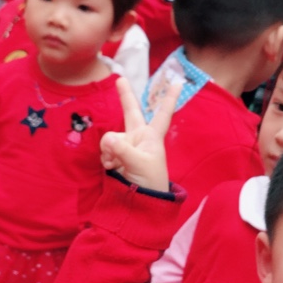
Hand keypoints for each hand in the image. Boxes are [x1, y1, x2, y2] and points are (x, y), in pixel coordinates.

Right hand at [99, 74, 179, 192]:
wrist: (141, 203)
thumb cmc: (150, 182)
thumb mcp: (140, 165)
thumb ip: (123, 150)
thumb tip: (107, 139)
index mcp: (152, 136)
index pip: (162, 114)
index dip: (169, 98)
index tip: (178, 82)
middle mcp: (138, 137)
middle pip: (131, 113)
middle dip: (125, 97)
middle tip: (120, 79)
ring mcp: (125, 146)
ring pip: (110, 138)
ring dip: (110, 151)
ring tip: (119, 165)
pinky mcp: (114, 155)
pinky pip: (104, 150)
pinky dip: (106, 158)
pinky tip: (113, 167)